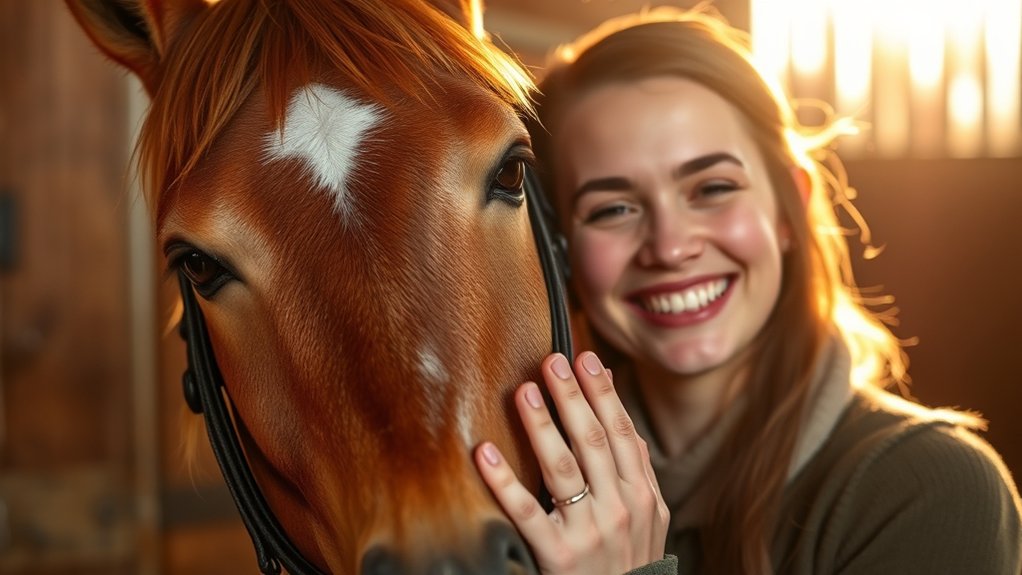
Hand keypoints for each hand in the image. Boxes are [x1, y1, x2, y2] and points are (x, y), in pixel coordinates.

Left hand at [475, 351, 669, 574]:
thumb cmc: (631, 562)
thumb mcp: (648, 517)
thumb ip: (635, 470)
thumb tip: (626, 423)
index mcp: (641, 494)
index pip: (620, 431)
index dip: (603, 393)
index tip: (586, 358)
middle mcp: (620, 508)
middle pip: (592, 441)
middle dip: (572, 397)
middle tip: (551, 361)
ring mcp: (589, 532)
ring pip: (563, 468)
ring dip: (543, 425)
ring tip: (524, 391)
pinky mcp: (559, 557)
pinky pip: (527, 513)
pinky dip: (504, 482)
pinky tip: (485, 453)